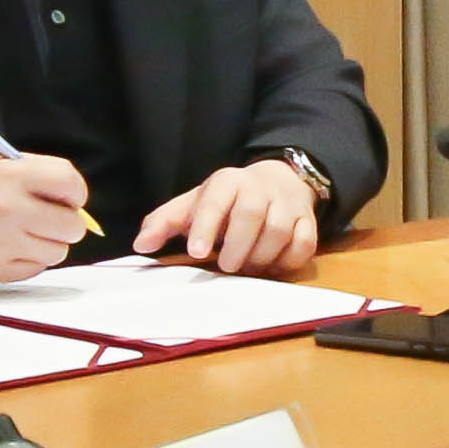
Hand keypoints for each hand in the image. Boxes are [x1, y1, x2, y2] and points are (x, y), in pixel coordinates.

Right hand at [0, 153, 94, 283]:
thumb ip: (39, 180)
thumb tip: (76, 206)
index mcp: (12, 174)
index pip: (70, 183)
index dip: (75, 193)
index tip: (68, 199)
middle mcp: (9, 207)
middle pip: (72, 226)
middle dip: (67, 224)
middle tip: (51, 220)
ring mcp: (1, 241)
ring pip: (58, 252)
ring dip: (49, 244)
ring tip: (26, 233)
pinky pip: (35, 270)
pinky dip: (30, 261)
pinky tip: (12, 248)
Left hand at [138, 158, 323, 276]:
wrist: (278, 180)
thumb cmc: (227, 200)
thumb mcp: (194, 204)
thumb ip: (165, 223)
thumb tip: (140, 245)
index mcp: (227, 182)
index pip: (216, 200)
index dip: (206, 226)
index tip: (197, 253)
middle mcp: (259, 188)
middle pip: (251, 213)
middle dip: (237, 245)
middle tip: (227, 266)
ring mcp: (287, 204)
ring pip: (279, 230)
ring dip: (261, 256)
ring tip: (248, 267)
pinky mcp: (307, 220)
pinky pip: (304, 243)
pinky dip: (288, 260)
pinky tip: (272, 266)